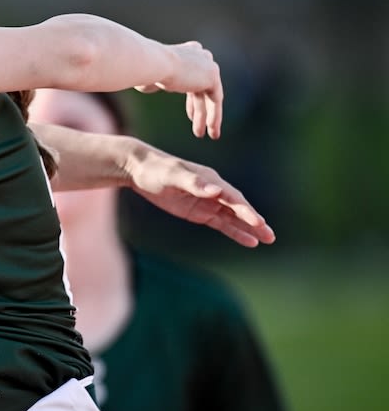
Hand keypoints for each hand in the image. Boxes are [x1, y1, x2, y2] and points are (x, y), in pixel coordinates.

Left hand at [125, 143, 274, 246]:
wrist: (140, 170)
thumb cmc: (157, 170)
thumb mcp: (173, 175)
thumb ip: (194, 183)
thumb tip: (216, 190)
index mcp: (211, 180)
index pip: (233, 198)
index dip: (245, 211)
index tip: (257, 222)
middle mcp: (214, 191)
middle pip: (239, 209)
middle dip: (255, 222)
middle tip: (270, 236)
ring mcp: (208, 202)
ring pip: (233, 218)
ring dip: (249, 229)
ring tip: (268, 240)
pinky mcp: (199, 212)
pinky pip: (221, 224)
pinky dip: (235, 232)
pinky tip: (248, 241)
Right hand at [135, 41, 222, 139]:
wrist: (151, 64)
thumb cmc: (143, 71)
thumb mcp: (148, 78)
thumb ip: (152, 81)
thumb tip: (145, 86)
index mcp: (186, 52)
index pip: (192, 77)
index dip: (191, 99)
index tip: (190, 116)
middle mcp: (200, 56)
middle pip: (202, 88)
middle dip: (200, 110)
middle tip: (197, 127)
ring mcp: (208, 65)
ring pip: (209, 96)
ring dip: (207, 117)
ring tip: (201, 135)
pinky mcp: (212, 76)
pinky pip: (216, 100)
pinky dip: (214, 116)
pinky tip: (210, 131)